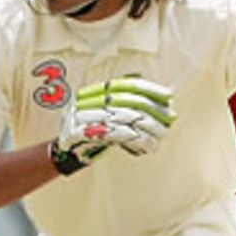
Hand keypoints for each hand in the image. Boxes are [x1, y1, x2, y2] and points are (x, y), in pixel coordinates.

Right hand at [50, 78, 176, 174]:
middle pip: (130, 101)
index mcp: (95, 93)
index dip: (149, 88)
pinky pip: (118, 134)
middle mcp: (89, 100)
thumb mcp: (107, 116)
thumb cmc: (92, 133)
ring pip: (127, 118)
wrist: (64, 150)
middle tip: (170, 118)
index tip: (168, 94)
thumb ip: (127, 108)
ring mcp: (84, 116)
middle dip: (154, 111)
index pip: (126, 85)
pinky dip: (138, 140)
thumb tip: (161, 106)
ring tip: (162, 136)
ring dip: (149, 129)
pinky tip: (150, 145)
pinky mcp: (82, 133)